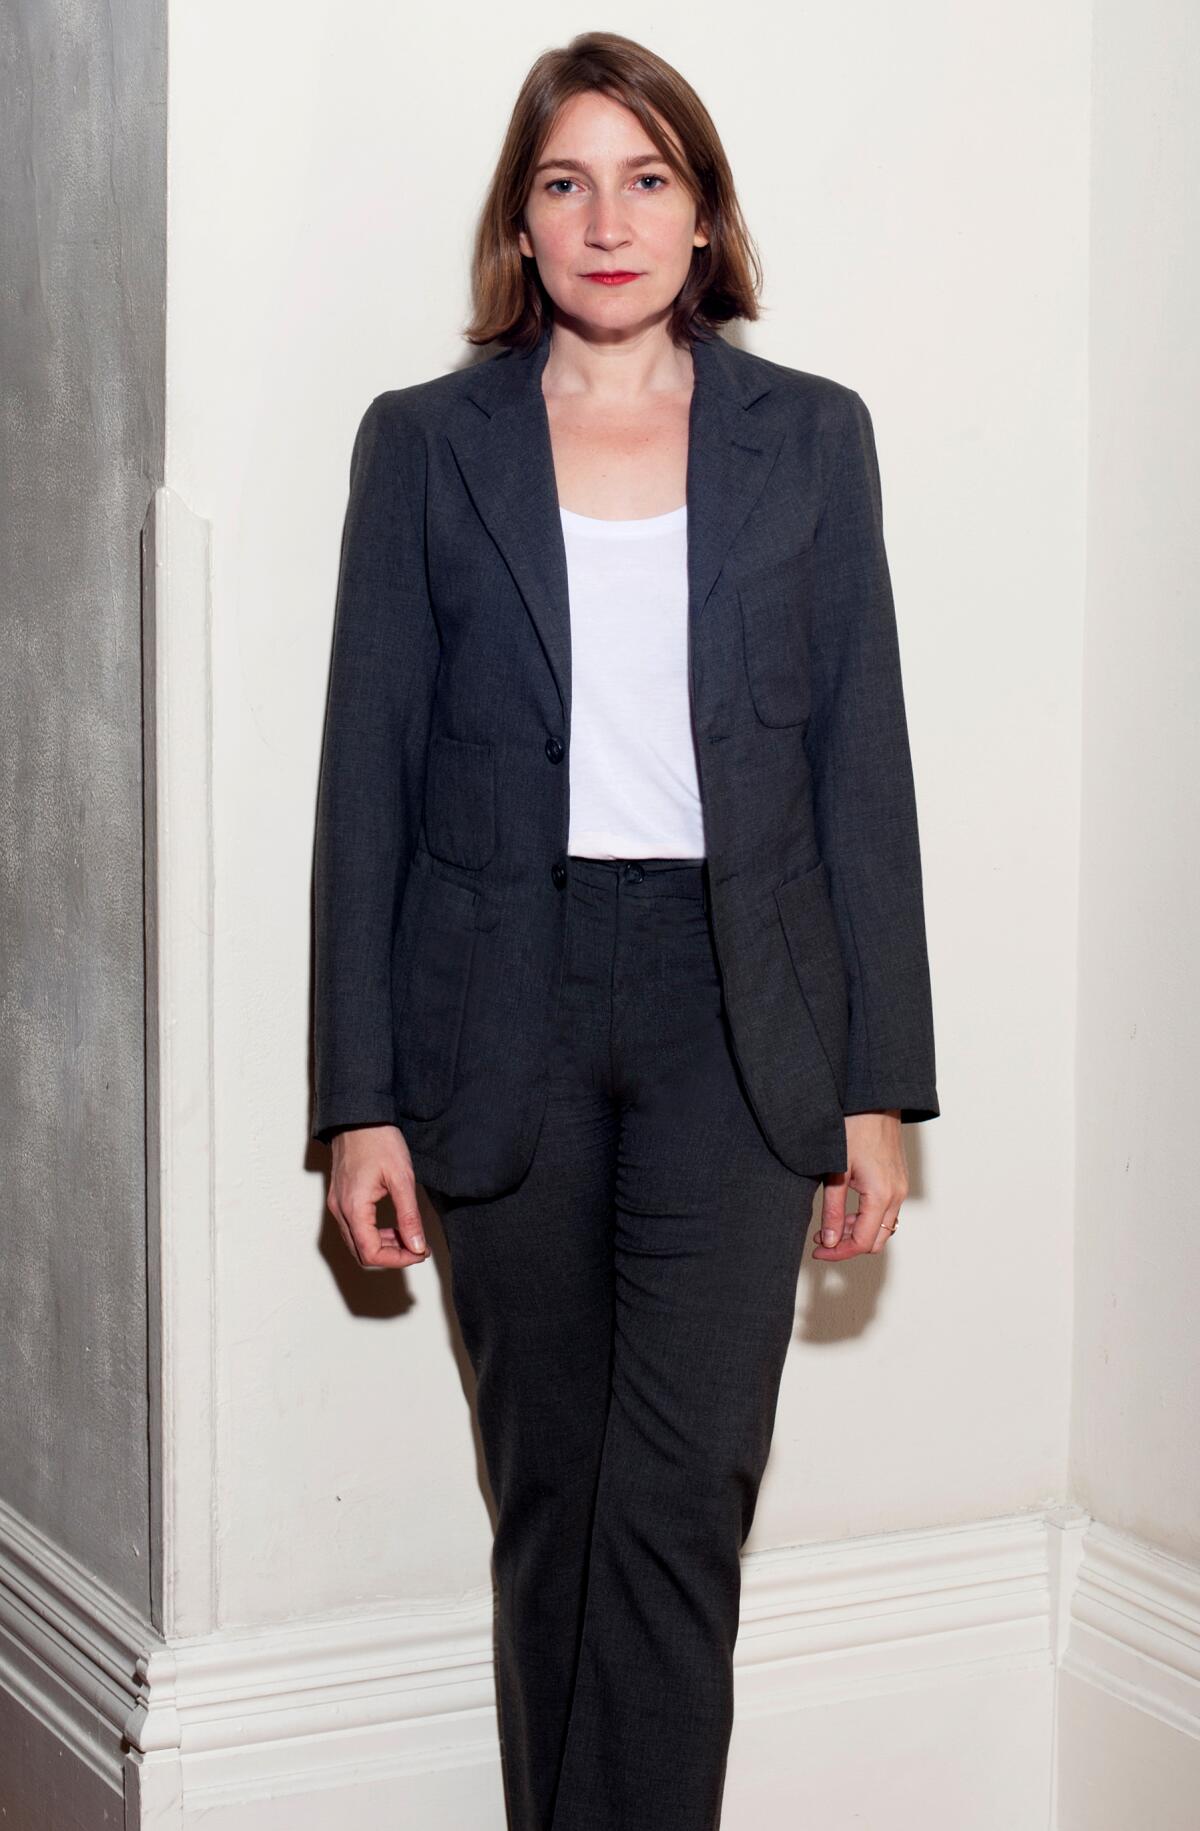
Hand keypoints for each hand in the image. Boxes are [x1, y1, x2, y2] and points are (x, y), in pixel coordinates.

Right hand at [326, 1124, 431, 1270]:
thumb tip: (417, 1247)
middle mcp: (340, 1210)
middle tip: (419, 1247)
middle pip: (362, 1253)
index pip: (371, 1253)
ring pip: (358, 1242)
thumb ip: (409, 1216)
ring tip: (411, 1236)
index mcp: (354, 1208)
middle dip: (393, 1255)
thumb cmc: (379, 1140)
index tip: (420, 1252)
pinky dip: (375, 1234)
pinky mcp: (340, 1198)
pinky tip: (394, 1226)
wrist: (359, 1116)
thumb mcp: (402, 1178)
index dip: (398, 1260)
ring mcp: (337, 1205)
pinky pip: (355, 1228)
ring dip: (384, 1246)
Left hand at [811, 1110, 906, 1259]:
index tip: (817, 1250)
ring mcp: (900, 1187)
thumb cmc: (852, 1127)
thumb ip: (833, 1210)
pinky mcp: (897, 1180)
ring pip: (882, 1228)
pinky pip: (885, 1212)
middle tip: (821, 1239)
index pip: (863, 1242)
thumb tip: (829, 1240)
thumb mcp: (835, 1171)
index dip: (838, 1253)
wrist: (872, 1099)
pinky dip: (866, 1219)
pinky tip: (845, 1209)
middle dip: (848, 1245)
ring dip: (856, 1232)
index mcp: (881, 1195)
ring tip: (829, 1224)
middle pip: (876, 1241)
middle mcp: (896, 1195)